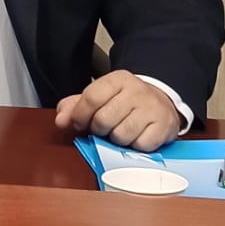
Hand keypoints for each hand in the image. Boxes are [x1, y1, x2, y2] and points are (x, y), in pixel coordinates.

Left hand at [54, 71, 181, 151]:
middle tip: (104, 128)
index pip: (92, 97)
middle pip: (104, 120)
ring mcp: (152, 108)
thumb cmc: (125, 102)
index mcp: (118, 79)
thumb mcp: (100, 96)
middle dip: (99, 129)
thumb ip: (75, 106)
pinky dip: (135, 146)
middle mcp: (136, 91)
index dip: (80, 115)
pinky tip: (137, 136)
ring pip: (121, 135)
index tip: (78, 123)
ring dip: (117, 139)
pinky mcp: (164, 127)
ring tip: (121, 130)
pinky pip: (140, 146)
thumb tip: (61, 121)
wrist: (161, 102)